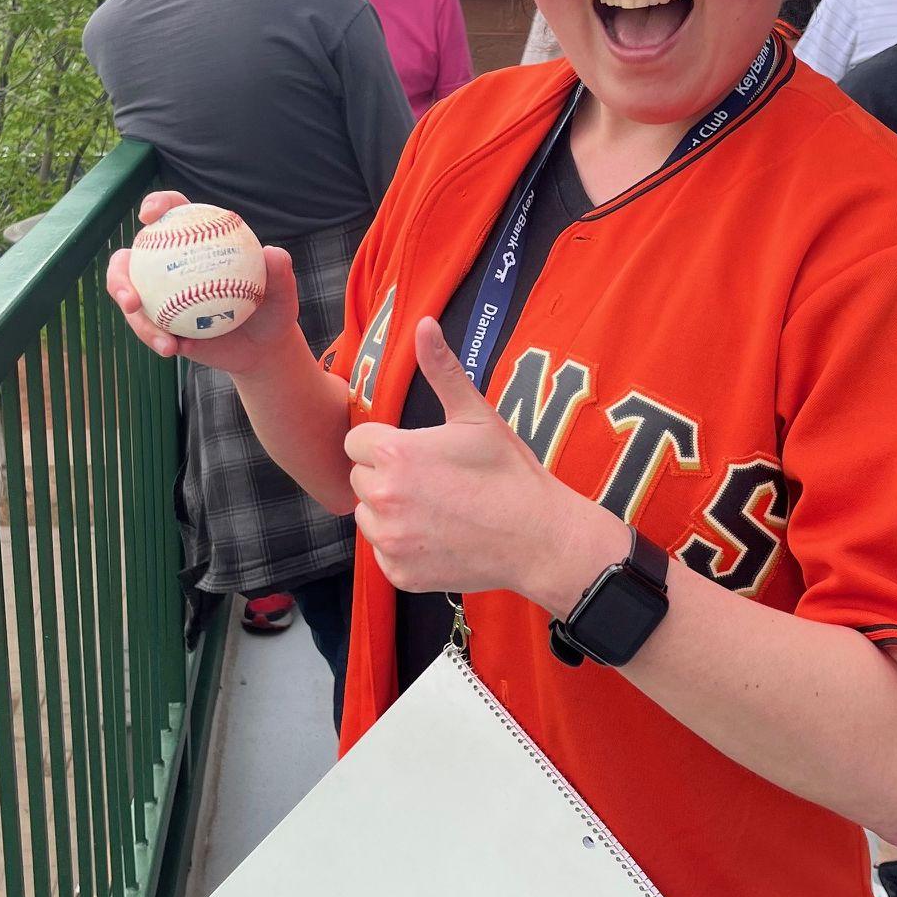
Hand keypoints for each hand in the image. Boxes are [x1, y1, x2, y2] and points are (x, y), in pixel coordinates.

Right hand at [105, 190, 302, 377]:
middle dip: (119, 278)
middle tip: (131, 299)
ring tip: (163, 342)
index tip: (150, 215)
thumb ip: (279, 272)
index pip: (171, 213)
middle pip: (129, 262)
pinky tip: (173, 349)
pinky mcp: (158, 324)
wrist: (262, 347)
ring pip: (132, 303)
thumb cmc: (271, 309)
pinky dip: (157, 339)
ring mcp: (158, 296)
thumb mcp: (281, 293)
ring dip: (139, 322)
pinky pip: (148, 330)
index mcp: (193, 240)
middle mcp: (167, 265)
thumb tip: (273, 253)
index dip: (156, 205)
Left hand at [343, 318, 616, 601]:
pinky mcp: (398, 574)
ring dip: (391, 512)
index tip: (420, 453)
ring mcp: (389, 541)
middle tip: (434, 482)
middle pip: (360, 479)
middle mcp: (382, 498)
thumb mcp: (476, 415)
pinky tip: (439, 538)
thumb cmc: (509, 473)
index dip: (387, 444)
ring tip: (437, 510)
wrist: (540, 538)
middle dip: (387, 477)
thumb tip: (424, 323)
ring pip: (369, 517)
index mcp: (395, 454)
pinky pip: (384, 554)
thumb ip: (442, 369)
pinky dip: (403, 548)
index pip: (357, 442)